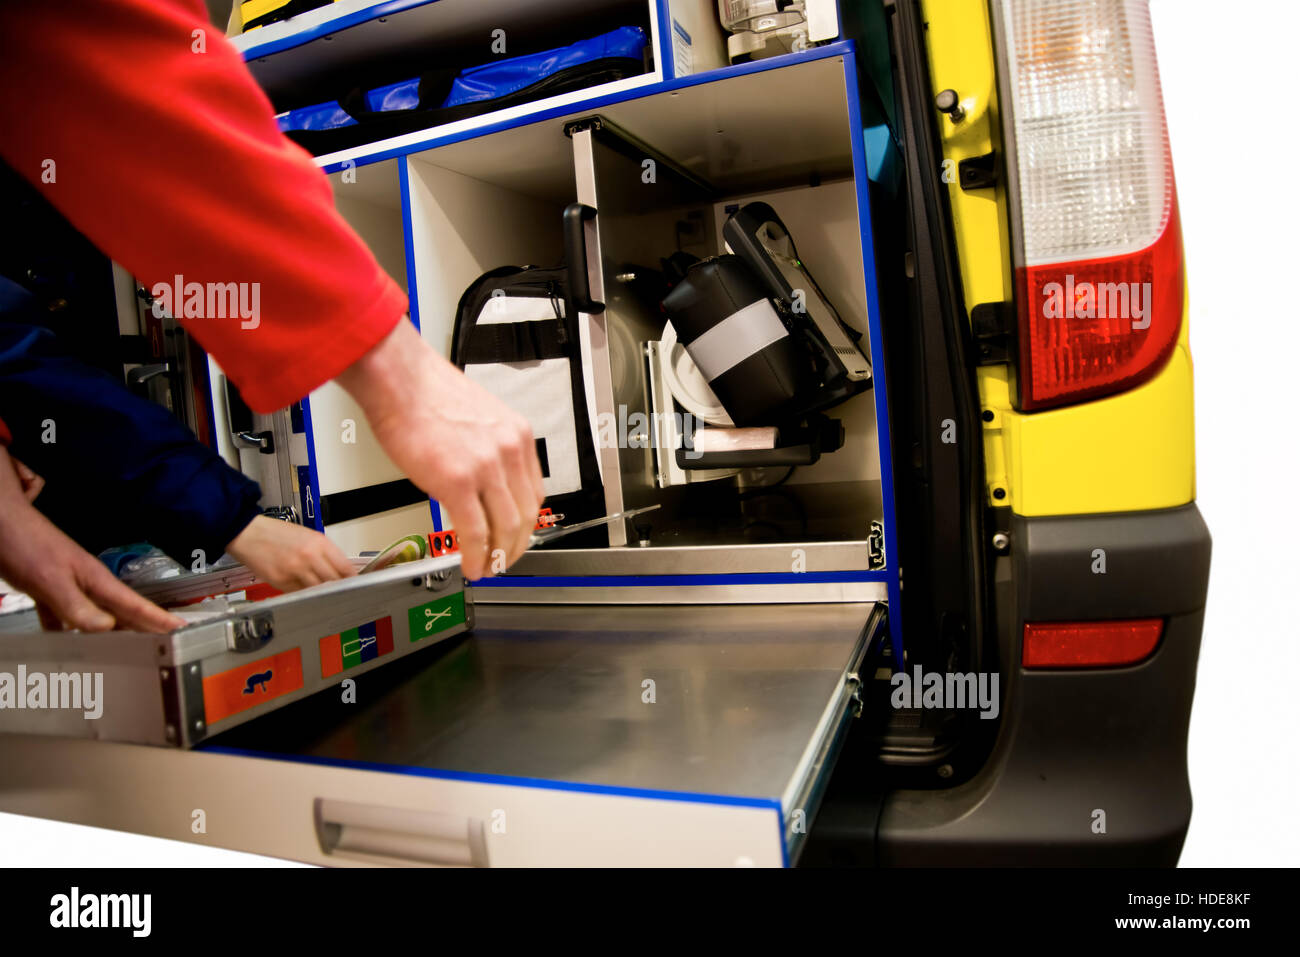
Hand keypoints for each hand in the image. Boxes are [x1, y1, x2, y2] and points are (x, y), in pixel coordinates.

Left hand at [0, 446, 183, 632]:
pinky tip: (67, 639)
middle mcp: (86, 582)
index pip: (134, 604)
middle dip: (144, 625)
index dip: (158, 618)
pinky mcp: (47, 587)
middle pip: (122, 610)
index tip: (180, 629)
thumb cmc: (23, 542)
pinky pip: (64, 615)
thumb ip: (78, 606)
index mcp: (94, 580)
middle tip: (166, 641)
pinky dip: (69, 629)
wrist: (0, 521)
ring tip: (127, 646)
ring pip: (96, 614)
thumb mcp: (51, 580)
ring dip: (111, 630)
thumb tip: (106, 627)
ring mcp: (68, 584)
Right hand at [225, 514, 354, 590]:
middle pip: (334, 582)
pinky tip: (302, 588)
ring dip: (321, 593)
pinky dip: (304, 593)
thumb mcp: (307, 536)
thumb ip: (325, 553)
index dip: (352, 579)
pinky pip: (300, 593)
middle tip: (340, 592)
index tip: (354, 584)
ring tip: (321, 591)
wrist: (248, 533)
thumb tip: (341, 570)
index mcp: (319, 543)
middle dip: (338, 588)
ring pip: (318, 590)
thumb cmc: (276, 533)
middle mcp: (309, 557)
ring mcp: (295, 571)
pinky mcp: (281, 582)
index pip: (345, 568)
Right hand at [336, 320, 543, 579]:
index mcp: (516, 434)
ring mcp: (486, 467)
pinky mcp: (458, 482)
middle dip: (516, 546)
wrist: (399, 379)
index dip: (526, 521)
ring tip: (486, 568)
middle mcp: (509, 450)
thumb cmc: (424, 392)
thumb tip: (480, 480)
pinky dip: (475, 556)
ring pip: (506, 528)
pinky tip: (470, 566)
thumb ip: (485, 449)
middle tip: (504, 560)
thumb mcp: (475, 418)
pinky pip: (475, 532)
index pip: (534, 491)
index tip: (516, 534)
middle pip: (526, 514)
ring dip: (497, 556)